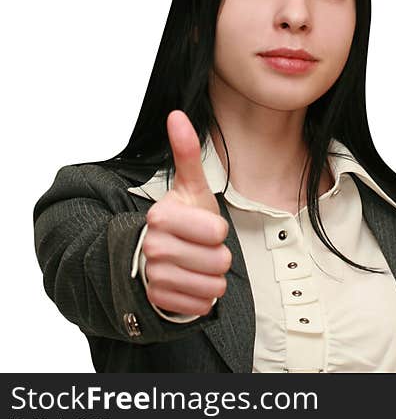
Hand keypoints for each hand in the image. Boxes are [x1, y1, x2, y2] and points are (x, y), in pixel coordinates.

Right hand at [141, 110, 230, 315]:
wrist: (155, 261)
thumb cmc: (183, 222)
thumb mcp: (189, 188)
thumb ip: (186, 152)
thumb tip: (176, 114)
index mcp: (160, 217)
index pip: (218, 233)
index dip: (218, 231)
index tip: (203, 227)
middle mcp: (152, 248)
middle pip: (220, 260)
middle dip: (218, 256)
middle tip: (201, 249)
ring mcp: (154, 278)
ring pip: (214, 285)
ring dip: (212, 277)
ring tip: (196, 266)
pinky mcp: (160, 303)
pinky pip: (204, 304)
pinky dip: (203, 297)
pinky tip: (190, 284)